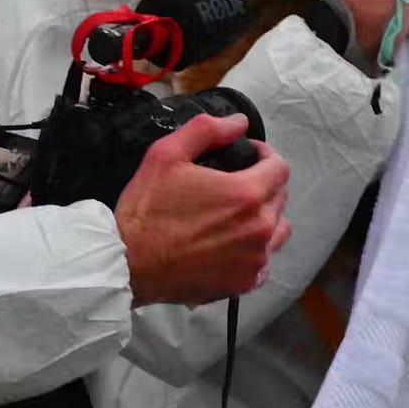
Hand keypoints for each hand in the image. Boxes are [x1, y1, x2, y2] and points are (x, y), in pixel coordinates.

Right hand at [115, 113, 290, 306]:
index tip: (247, 155)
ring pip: (277, 231)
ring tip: (236, 214)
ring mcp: (254, 260)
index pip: (280, 168)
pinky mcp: (243, 284)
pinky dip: (253, 251)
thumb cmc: (147, 208)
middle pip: (280, 198)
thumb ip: (207, 130)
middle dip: (263, 184)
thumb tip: (238, 123)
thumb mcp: (167, 154)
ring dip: (264, 217)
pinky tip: (230, 244)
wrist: (128, 263)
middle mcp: (260, 229)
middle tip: (234, 182)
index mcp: (247, 194)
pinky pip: (263, 262)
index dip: (265, 155)